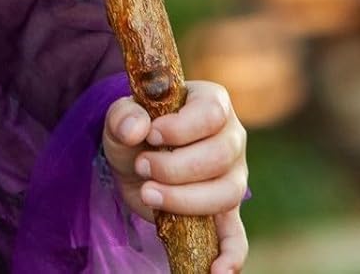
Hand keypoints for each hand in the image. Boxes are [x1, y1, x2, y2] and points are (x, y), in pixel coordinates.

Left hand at [102, 80, 247, 272]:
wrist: (134, 160)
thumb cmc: (135, 130)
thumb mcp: (121, 117)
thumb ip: (123, 115)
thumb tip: (135, 128)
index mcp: (211, 102)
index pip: (212, 112)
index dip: (181, 127)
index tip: (151, 136)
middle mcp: (231, 138)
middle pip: (219, 156)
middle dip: (175, 166)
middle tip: (142, 167)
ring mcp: (233, 177)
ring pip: (226, 193)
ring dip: (185, 199)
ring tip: (149, 194)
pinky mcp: (227, 213)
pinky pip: (237, 237)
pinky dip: (230, 256)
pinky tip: (215, 272)